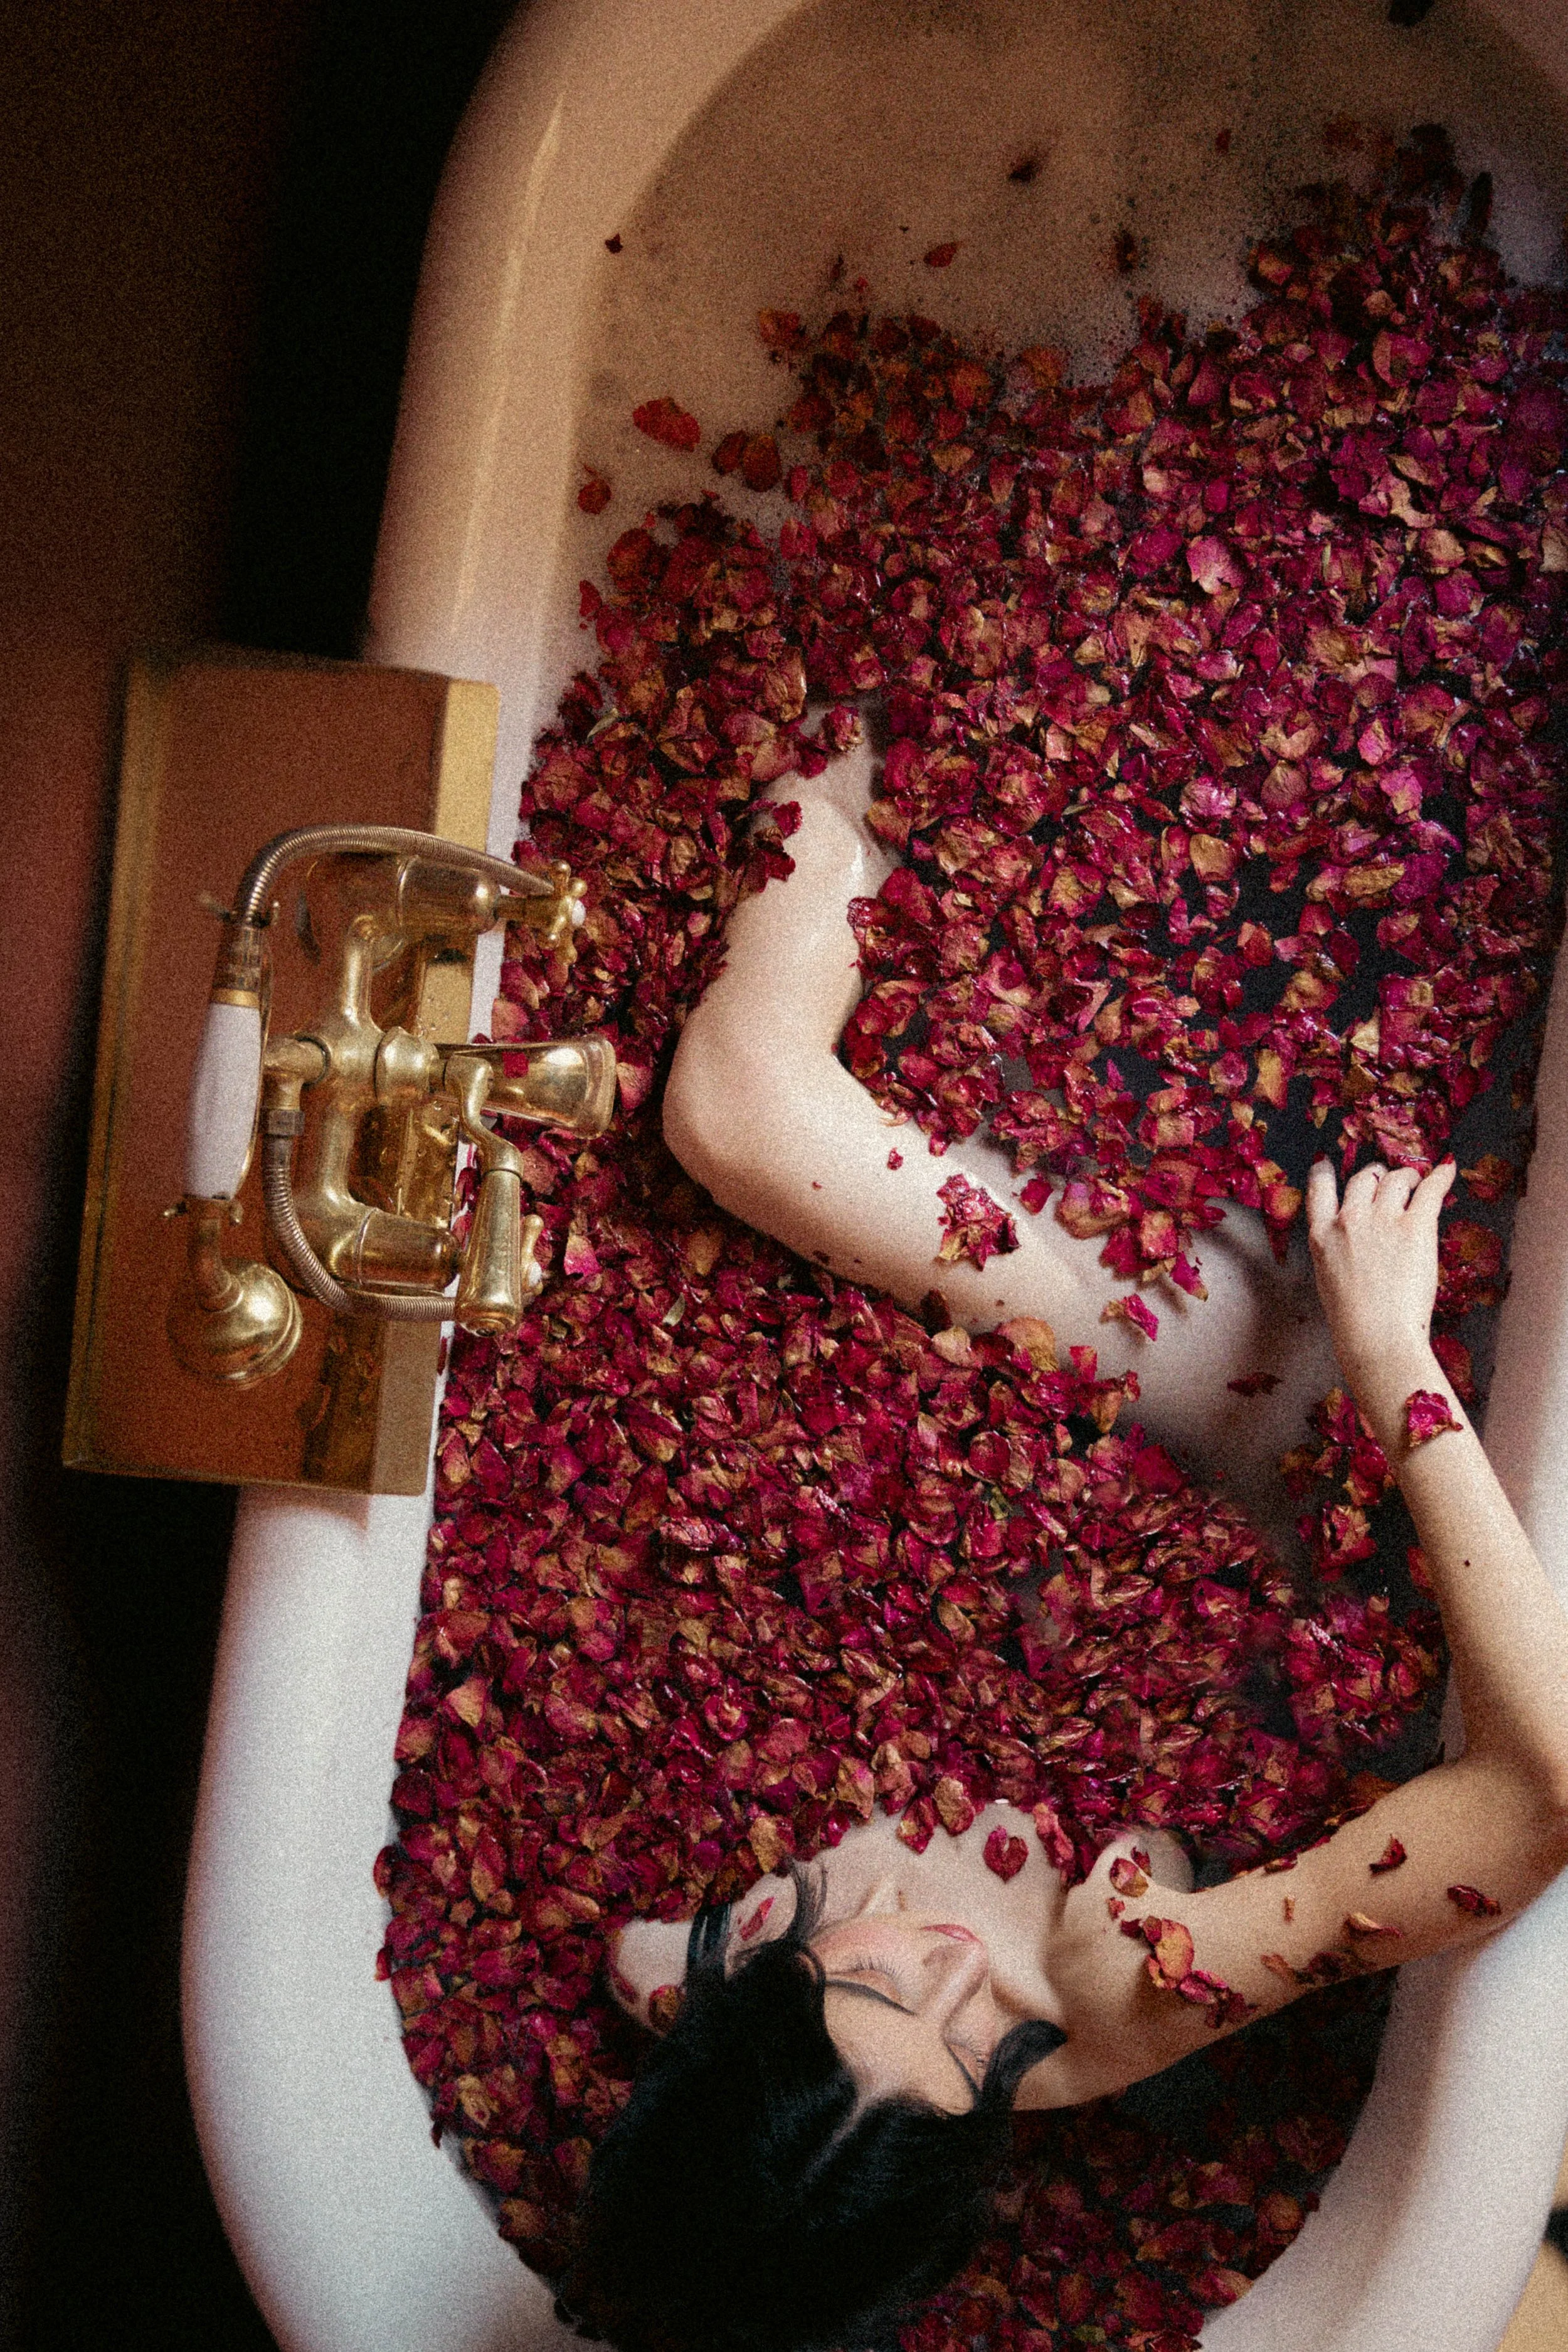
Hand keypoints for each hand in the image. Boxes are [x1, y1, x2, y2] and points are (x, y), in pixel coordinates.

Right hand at [1305, 1158, 1456, 1404]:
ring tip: (1417, 1181)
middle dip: (1377, 1175)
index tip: (1327, 1163)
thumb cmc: (1354, 1322)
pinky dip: (1440, 1176)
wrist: (1377, 1338)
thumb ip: (1338, 1252)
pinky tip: (1446, 1169)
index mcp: (1322, 1236)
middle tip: (1388, 1179)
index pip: (1319, 1189)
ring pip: (1396, 1179)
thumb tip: (1358, 1243)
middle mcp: (1350, 1219)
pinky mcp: (1416, 1226)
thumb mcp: (1330, 1280)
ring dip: (1408, 1177)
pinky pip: (1430, 1190)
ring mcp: (1383, 1220)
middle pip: (1363, 1178)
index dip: (1325, 1172)